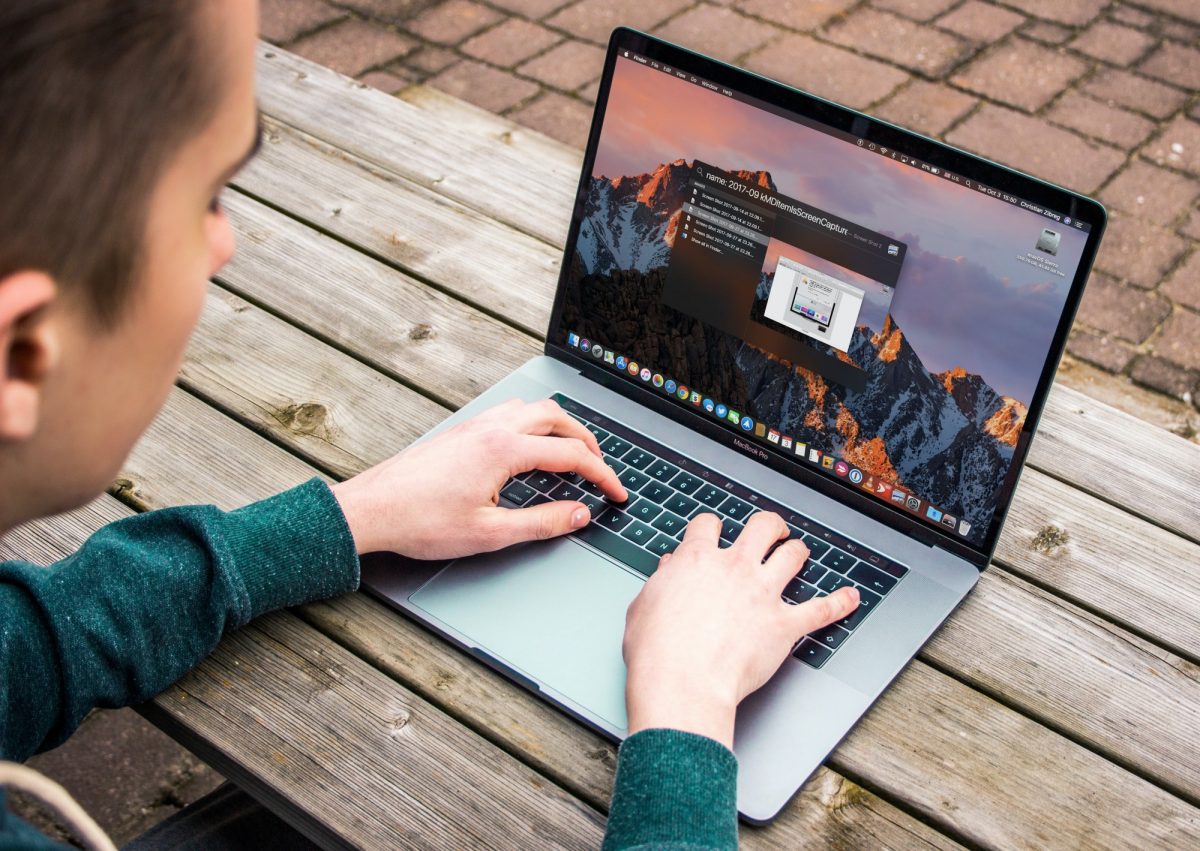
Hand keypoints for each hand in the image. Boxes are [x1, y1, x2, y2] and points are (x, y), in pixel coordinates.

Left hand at [330, 398, 626, 557]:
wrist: (372, 509)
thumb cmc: (420, 521)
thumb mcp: (489, 533)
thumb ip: (541, 523)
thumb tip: (578, 515)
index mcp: (504, 451)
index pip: (571, 456)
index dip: (602, 475)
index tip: (616, 493)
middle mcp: (492, 429)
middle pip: (557, 418)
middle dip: (586, 441)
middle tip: (600, 467)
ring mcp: (474, 426)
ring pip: (532, 408)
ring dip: (559, 426)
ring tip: (570, 452)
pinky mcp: (460, 431)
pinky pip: (509, 413)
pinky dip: (532, 424)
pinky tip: (528, 446)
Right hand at [622, 511, 859, 749]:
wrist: (682, 683)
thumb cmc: (657, 651)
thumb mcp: (643, 606)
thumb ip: (661, 582)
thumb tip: (670, 569)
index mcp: (697, 560)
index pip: (709, 525)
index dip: (712, 527)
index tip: (713, 533)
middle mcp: (735, 568)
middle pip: (762, 527)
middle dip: (769, 527)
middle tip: (771, 532)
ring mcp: (763, 594)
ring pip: (793, 556)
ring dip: (797, 552)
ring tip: (798, 553)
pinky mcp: (784, 625)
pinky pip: (822, 609)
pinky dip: (840, 603)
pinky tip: (850, 597)